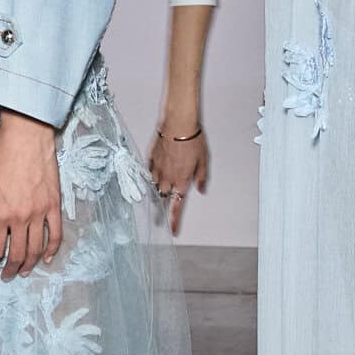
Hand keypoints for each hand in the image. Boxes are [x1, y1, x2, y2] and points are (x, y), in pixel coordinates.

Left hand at [0, 109, 62, 278]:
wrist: (26, 137)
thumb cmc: (2, 156)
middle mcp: (20, 217)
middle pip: (18, 254)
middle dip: (11, 268)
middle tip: (8, 275)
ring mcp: (40, 213)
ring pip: (37, 248)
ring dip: (30, 264)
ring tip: (25, 271)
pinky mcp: (54, 206)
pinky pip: (56, 234)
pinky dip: (53, 249)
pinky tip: (48, 258)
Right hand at [149, 122, 209, 236]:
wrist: (178, 123)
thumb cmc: (192, 139)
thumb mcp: (204, 161)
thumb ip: (201, 177)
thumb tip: (201, 189)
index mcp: (182, 181)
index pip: (177, 206)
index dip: (175, 220)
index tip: (173, 230)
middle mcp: (168, 177)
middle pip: (162, 199)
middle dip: (160, 211)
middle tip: (158, 220)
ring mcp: (157, 168)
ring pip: (154, 186)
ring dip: (156, 194)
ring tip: (156, 199)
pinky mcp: (151, 158)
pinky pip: (150, 172)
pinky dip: (152, 177)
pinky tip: (152, 178)